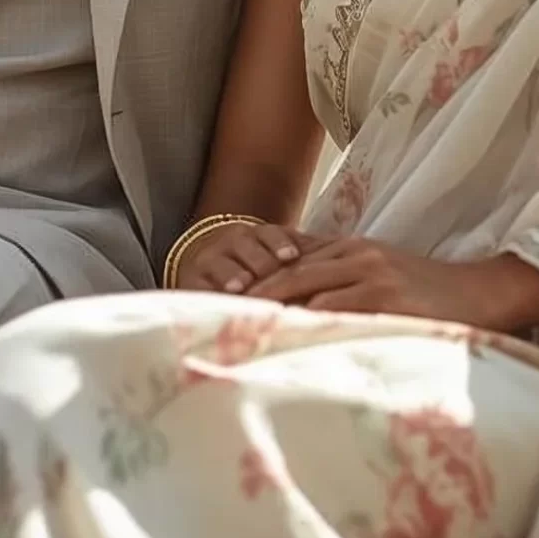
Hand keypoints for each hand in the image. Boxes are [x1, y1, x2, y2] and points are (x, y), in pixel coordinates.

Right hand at [171, 219, 312, 294]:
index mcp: (258, 235)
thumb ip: (307, 253)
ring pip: (222, 266)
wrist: (210, 259)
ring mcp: (210, 262)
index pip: (271, 235)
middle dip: (259, 264)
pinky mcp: (191, 282)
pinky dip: (209, 293)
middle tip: (270, 278)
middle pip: (247, 251)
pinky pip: (199, 286)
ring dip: (232, 275)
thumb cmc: (258, 265)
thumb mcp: (279, 253)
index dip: (281, 245)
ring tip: (241, 287)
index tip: (291, 256)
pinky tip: (218, 303)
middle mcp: (233, 244)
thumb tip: (347, 253)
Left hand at [245, 239, 538, 331]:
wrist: (484, 293)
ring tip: (237, 339)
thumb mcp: (385, 275)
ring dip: (270, 317)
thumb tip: (304, 313)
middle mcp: (355, 255)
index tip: (221, 305)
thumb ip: (346, 284)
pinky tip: (283, 345)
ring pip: (303, 293)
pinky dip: (305, 328)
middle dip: (251, 301)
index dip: (255, 286)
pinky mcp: (383, 297)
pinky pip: (332, 313)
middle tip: (214, 325)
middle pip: (287, 276)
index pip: (290, 264)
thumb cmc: (433, 295)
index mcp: (352, 248)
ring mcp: (369, 274)